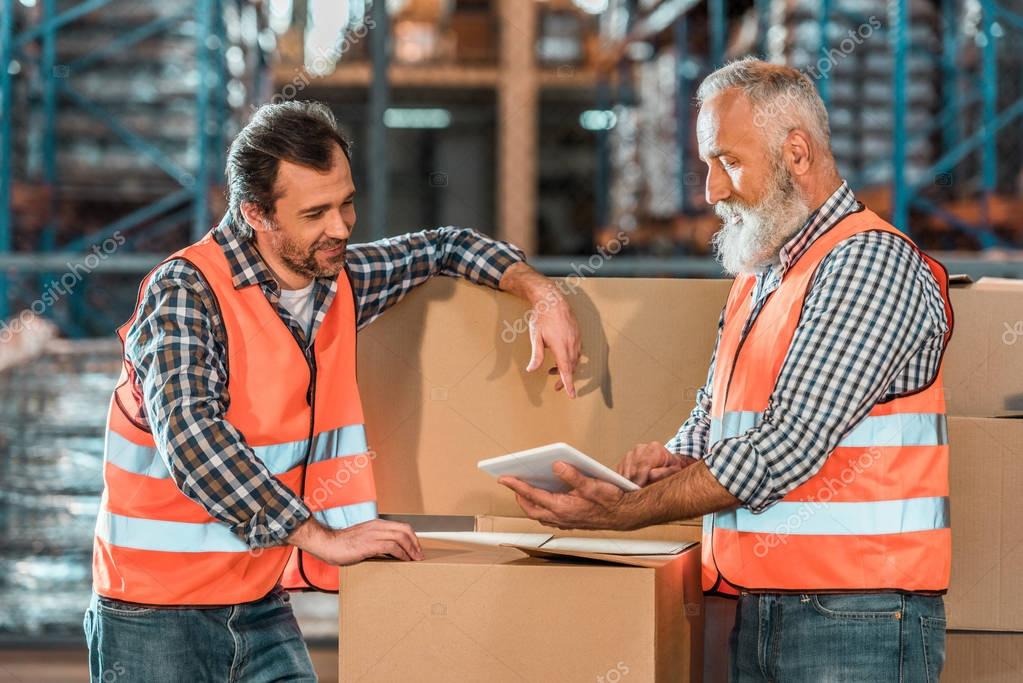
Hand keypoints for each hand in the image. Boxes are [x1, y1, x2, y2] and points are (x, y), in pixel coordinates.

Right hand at [289, 518, 422, 563]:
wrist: (327, 543)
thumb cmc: (342, 544)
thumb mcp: (362, 539)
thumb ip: (375, 542)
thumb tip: (388, 553)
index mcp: (376, 524)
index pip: (401, 526)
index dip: (412, 537)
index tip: (416, 548)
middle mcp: (377, 526)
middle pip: (405, 530)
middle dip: (415, 543)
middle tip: (419, 555)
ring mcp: (374, 534)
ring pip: (401, 537)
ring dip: (411, 549)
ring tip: (415, 559)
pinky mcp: (370, 544)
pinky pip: (392, 547)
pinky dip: (401, 554)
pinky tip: (404, 560)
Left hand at [498, 462, 632, 529]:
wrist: (625, 514)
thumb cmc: (611, 500)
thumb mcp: (592, 484)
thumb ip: (573, 475)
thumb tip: (556, 465)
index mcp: (563, 507)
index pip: (532, 495)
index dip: (516, 486)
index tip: (504, 478)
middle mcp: (561, 517)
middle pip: (531, 508)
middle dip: (519, 495)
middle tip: (511, 482)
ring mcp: (565, 521)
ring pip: (539, 514)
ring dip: (529, 502)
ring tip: (523, 488)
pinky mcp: (570, 521)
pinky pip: (548, 516)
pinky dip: (541, 507)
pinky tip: (544, 497)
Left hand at [500, 263, 581, 397]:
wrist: (552, 300)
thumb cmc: (542, 317)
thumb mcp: (536, 337)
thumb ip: (536, 355)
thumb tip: (531, 369)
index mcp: (561, 347)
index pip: (566, 371)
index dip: (568, 384)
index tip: (571, 395)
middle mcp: (572, 344)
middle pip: (571, 368)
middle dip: (564, 379)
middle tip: (555, 386)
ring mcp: (577, 339)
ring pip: (575, 360)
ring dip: (566, 368)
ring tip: (553, 369)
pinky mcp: (578, 335)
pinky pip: (577, 352)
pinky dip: (571, 359)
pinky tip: (561, 356)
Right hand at [617, 442, 697, 485]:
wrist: (668, 462)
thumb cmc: (672, 468)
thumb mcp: (674, 471)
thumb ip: (664, 473)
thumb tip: (650, 475)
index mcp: (655, 448)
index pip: (644, 463)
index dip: (640, 477)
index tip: (637, 489)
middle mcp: (641, 448)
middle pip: (633, 467)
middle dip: (633, 481)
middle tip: (636, 492)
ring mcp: (632, 452)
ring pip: (625, 468)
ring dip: (628, 480)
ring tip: (635, 489)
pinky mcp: (626, 458)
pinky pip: (620, 469)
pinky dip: (624, 478)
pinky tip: (631, 484)